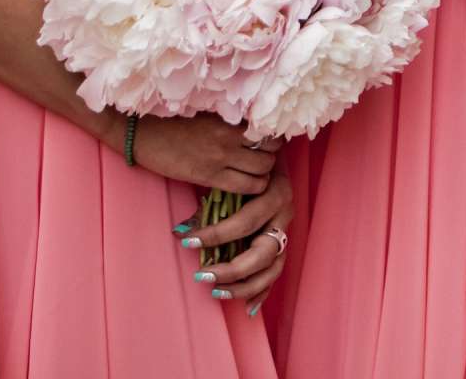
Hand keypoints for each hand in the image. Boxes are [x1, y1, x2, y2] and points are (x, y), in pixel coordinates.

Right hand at [125, 113, 278, 193]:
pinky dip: (251, 187)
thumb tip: (253, 125)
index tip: (266, 140)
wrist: (142, 132)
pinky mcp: (208, 177)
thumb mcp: (208, 112)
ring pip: (262, 171)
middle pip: (271, 151)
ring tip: (253, 171)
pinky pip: (245, 187)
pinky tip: (243, 183)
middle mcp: (229, 137)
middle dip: (270, 156)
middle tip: (260, 157)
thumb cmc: (173, 119)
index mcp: (230, 118)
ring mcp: (220, 158)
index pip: (268, 129)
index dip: (272, 137)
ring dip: (263, 173)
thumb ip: (230, 120)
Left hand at [176, 167, 293, 314]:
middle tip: (201, 275)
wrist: (271, 159)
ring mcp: (286, 233)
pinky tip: (246, 308)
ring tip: (216, 292)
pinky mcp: (283, 247)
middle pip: (263, 253)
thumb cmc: (245, 169)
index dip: (216, 235)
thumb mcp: (231, 179)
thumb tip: (178, 232)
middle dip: (231, 269)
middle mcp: (285, 216)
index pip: (245, 222)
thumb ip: (210, 205)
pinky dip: (261, 292)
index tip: (187, 242)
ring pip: (272, 270)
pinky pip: (275, 275)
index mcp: (275, 194)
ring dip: (244, 286)